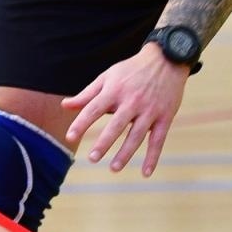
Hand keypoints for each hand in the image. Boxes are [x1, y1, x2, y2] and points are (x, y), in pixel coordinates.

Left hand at [61, 46, 189, 176]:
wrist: (167, 58)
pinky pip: (158, 140)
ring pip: (137, 135)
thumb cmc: (131, 70)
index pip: (93, 109)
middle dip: (104, 142)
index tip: (70, 137)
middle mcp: (132, 101)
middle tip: (92, 158)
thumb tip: (64, 105)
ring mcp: (150, 110)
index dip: (81, 123)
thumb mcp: (108, 77)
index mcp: (115, 90)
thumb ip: (87, 94)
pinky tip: (145, 173)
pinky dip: (153, 157)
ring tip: (113, 168)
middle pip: (116, 125)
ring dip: (126, 153)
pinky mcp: (165, 117)